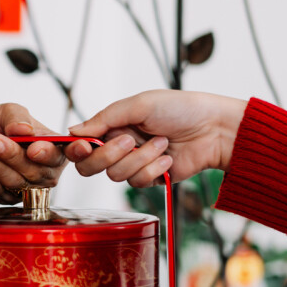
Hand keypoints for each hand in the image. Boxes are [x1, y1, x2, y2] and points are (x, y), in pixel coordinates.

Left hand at [0, 103, 65, 203]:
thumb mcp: (7, 112)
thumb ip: (17, 118)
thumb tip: (25, 130)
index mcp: (53, 150)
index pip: (57, 156)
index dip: (47, 154)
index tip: (33, 149)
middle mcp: (44, 173)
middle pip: (33, 172)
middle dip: (10, 155)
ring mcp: (25, 188)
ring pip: (11, 182)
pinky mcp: (4, 198)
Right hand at [67, 90, 245, 186]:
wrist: (214, 129)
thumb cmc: (180, 109)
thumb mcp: (139, 104)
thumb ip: (105, 118)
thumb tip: (73, 131)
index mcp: (112, 125)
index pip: (81, 144)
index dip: (78, 149)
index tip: (86, 146)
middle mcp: (118, 146)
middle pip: (90, 166)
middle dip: (110, 155)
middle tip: (130, 140)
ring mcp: (133, 164)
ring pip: (116, 175)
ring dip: (141, 158)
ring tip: (162, 143)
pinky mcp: (149, 178)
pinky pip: (137, 182)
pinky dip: (154, 168)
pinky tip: (169, 158)